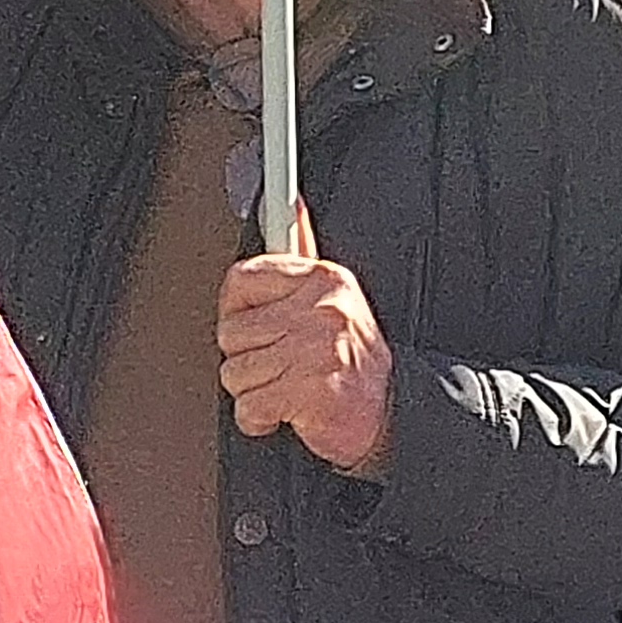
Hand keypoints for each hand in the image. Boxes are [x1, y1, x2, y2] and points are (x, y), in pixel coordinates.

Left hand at [221, 207, 395, 476]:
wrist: (390, 410)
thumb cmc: (354, 359)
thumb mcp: (335, 298)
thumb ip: (303, 254)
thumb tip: (289, 204)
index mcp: (324, 280)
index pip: (242, 278)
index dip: (237, 308)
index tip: (254, 324)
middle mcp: (322, 310)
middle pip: (231, 331)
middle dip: (248, 357)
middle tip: (281, 362)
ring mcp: (315, 350)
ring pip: (235, 372)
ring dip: (255, 391)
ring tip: (288, 384)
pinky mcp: (309, 390)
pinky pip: (249, 406)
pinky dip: (261, 418)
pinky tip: (287, 408)